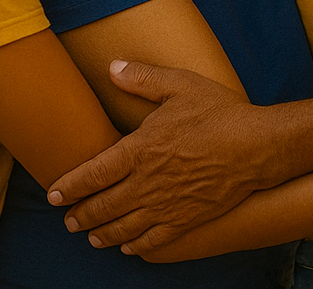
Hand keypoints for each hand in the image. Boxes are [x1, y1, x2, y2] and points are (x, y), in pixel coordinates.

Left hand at [46, 60, 269, 251]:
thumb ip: (143, 78)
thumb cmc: (219, 113)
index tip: (54, 194)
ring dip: (102, 232)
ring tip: (90, 236)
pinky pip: (154, 238)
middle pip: (104, 205)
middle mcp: (148, 182)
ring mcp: (167, 204)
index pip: (94, 173)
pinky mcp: (187, 219)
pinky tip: (128, 246)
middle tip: (68, 220)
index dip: (71, 185)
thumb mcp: (180, 85)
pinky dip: (136, 244)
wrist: (257, 147)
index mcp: (141, 149)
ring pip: (124, 226)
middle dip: (81, 215)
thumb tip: (112, 67)